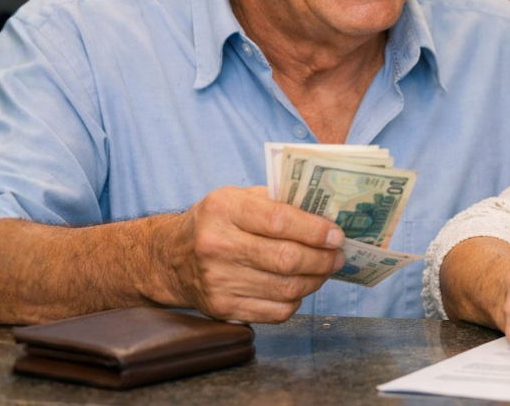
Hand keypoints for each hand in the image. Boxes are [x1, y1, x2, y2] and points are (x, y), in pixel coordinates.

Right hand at [159, 186, 345, 322]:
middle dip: (322, 259)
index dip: (314, 230)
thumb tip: (326, 215)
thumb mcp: (237, 198)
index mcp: (223, 209)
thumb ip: (277, 200)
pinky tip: (299, 287)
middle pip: (286, 259)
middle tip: (338, 256)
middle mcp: (216, 245)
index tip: (337, 235)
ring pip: (285, 288)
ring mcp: (217, 281)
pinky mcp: (222, 308)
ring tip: (325, 270)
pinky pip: (275, 311)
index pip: (279, 220)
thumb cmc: (216, 222)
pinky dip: (296, 300)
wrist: (171, 258)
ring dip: (315, 280)